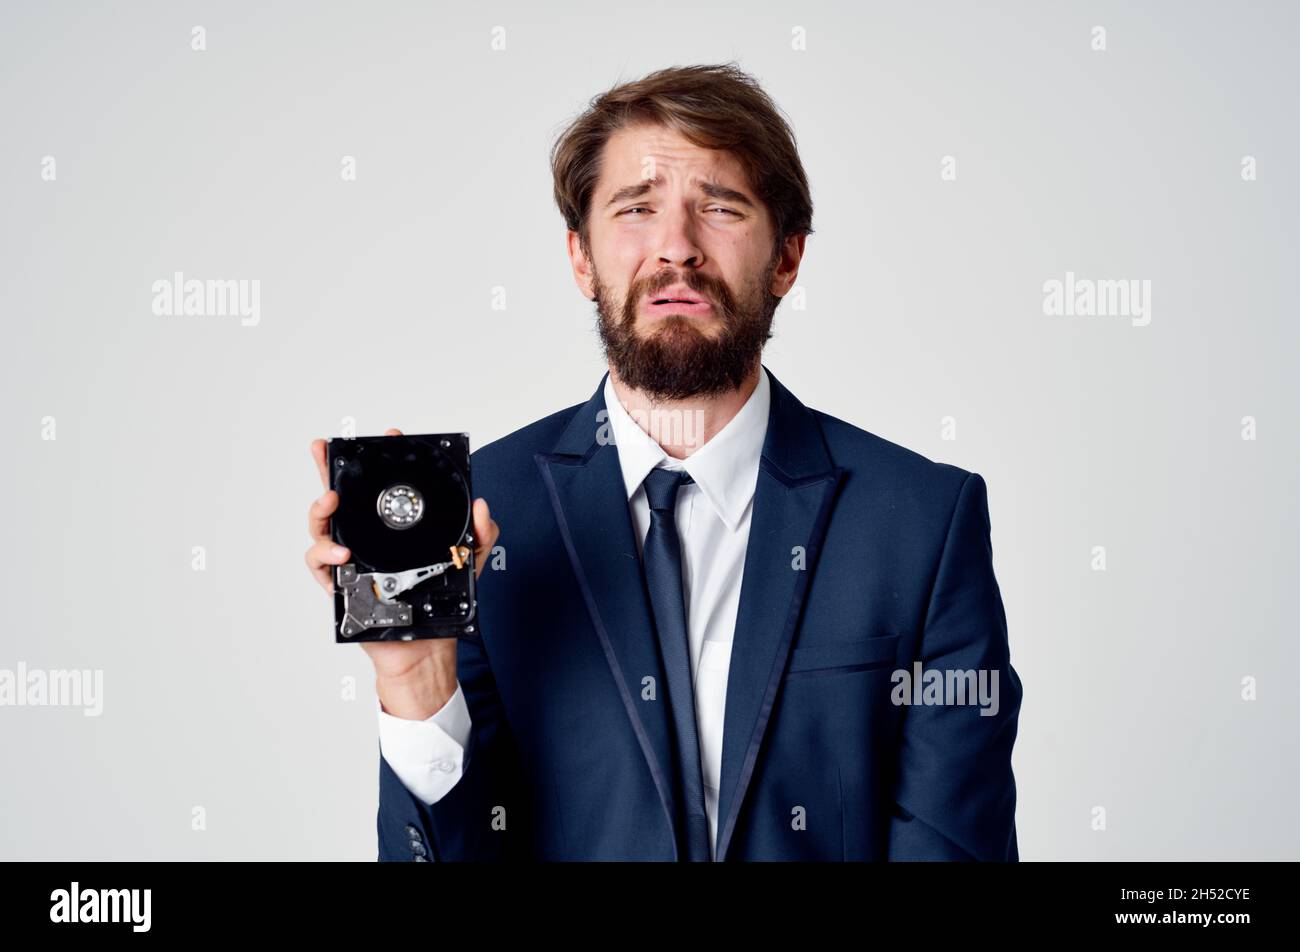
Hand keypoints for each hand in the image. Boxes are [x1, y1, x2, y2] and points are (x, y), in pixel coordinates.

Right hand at [305, 429, 499, 718]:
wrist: (427, 647)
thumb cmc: (440, 601)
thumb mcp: (469, 560)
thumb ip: (480, 532)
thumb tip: (481, 506)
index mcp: (392, 527)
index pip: (379, 487)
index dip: (377, 459)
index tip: (386, 437)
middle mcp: (366, 538)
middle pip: (339, 497)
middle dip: (328, 468)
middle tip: (327, 452)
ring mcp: (349, 560)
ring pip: (321, 526)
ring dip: (321, 510)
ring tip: (331, 503)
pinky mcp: (340, 586)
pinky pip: (319, 566)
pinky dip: (324, 556)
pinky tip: (341, 555)